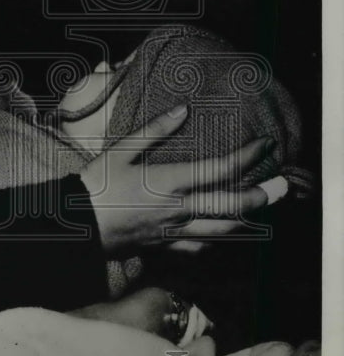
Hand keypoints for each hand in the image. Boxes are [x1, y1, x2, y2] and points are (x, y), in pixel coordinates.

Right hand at [79, 104, 271, 254]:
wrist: (74, 225)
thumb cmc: (94, 185)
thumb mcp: (120, 151)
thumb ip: (154, 131)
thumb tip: (182, 110)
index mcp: (169, 182)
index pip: (220, 169)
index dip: (247, 156)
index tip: (263, 144)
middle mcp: (178, 208)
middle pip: (231, 205)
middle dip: (261, 195)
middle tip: (281, 187)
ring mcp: (173, 230)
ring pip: (222, 230)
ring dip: (247, 219)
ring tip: (260, 209)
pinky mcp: (165, 245)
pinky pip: (201, 246)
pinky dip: (219, 238)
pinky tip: (221, 231)